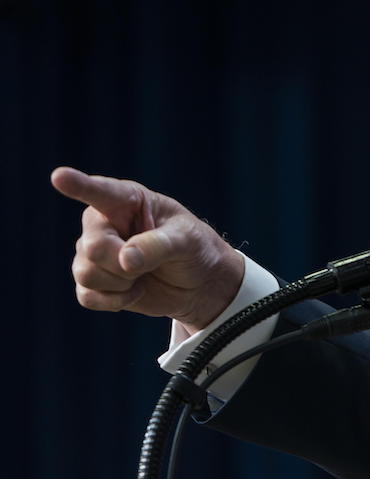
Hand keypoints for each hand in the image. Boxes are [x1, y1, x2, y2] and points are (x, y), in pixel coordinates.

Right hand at [51, 167, 243, 334]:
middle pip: (93, 247)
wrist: (200, 283)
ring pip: (86, 273)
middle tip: (150, 262)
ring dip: (121, 283)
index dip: (79, 185)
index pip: (100, 191)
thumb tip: (125, 260)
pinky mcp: (94, 282)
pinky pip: (86, 296)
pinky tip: (137, 290)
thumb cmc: (195, 249)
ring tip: (143, 274)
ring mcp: (94, 253)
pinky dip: (115, 301)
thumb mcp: (188, 241)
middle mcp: (103, 223)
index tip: (60, 177)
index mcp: (127, 200)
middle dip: (124, 264)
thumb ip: (159, 245)